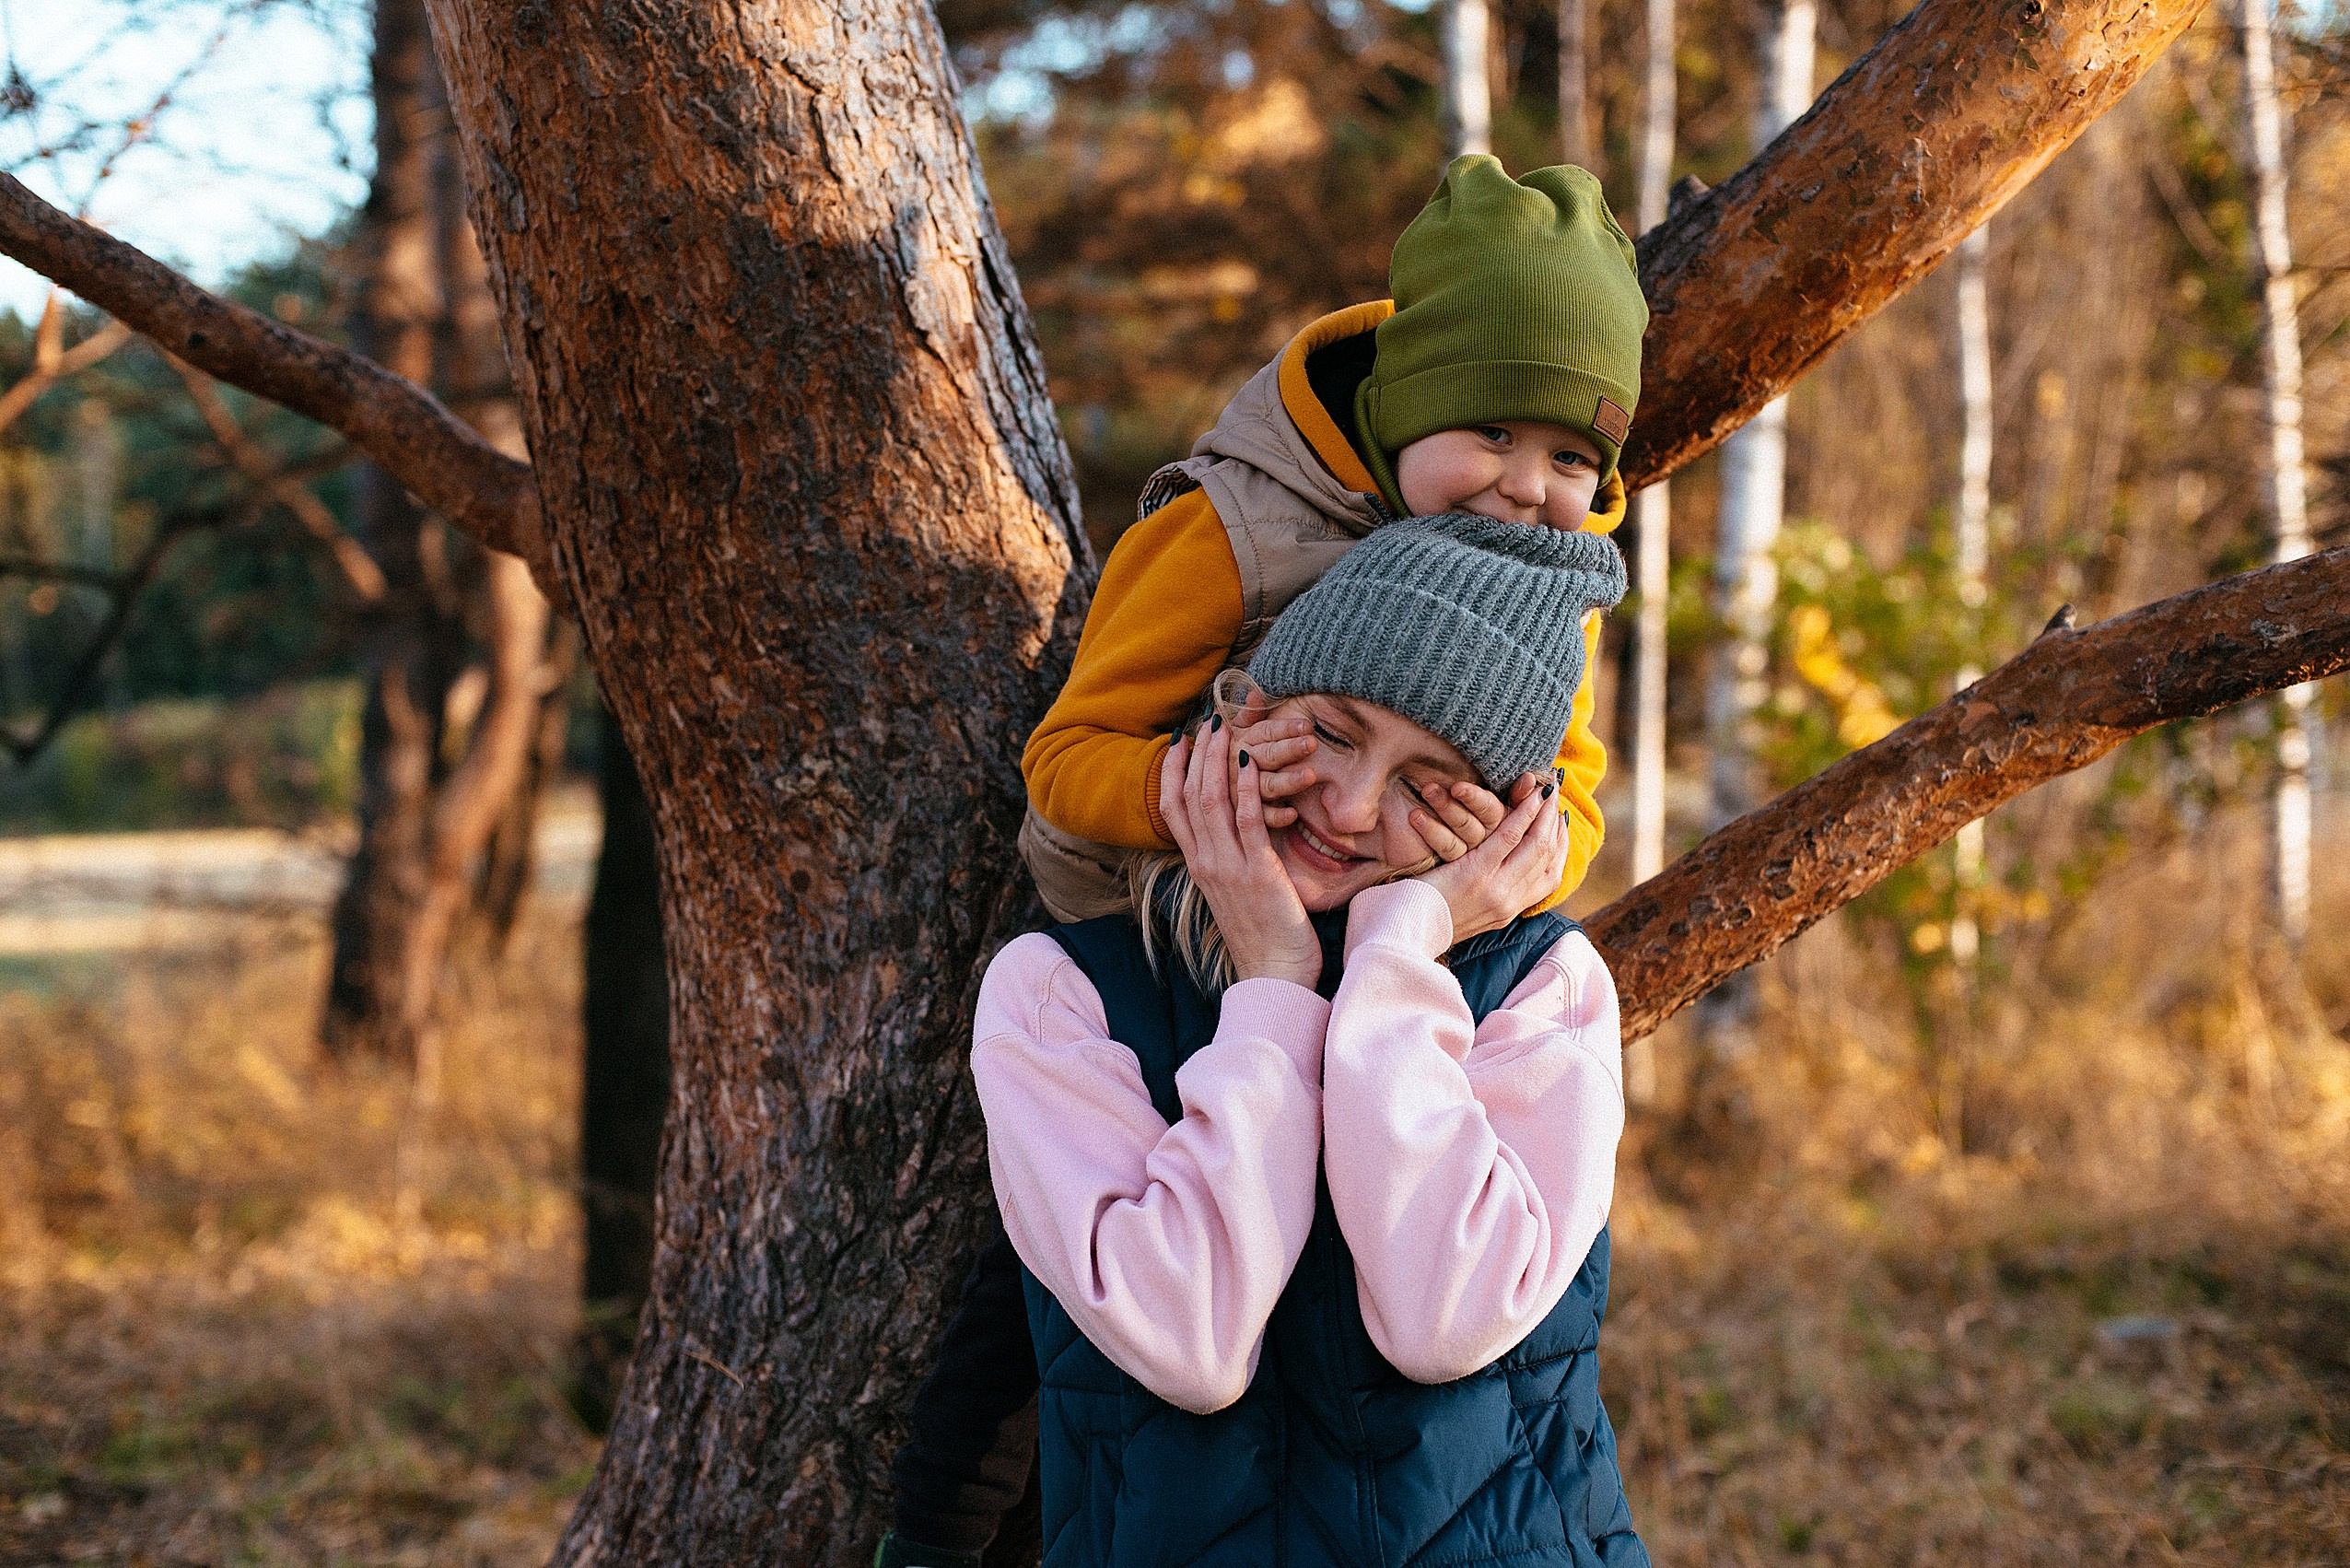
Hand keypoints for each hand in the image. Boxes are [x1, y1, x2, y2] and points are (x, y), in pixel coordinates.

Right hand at [1159, 718, 1322, 987]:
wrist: (1273, 976)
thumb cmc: (1262, 936)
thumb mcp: (1236, 892)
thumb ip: (1230, 861)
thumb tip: (1235, 835)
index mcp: (1199, 866)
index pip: (1173, 810)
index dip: (1171, 772)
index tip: (1178, 742)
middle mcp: (1207, 863)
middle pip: (1189, 797)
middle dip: (1196, 755)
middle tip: (1205, 721)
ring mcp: (1229, 867)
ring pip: (1212, 802)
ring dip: (1217, 760)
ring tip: (1224, 728)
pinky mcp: (1257, 872)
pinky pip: (1247, 822)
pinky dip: (1245, 789)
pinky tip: (1249, 762)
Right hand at [1228, 693, 1317, 829]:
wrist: (1221, 796)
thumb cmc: (1238, 759)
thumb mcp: (1240, 734)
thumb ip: (1250, 715)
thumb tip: (1256, 692)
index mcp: (1239, 742)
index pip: (1263, 732)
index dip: (1285, 729)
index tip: (1307, 726)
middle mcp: (1238, 766)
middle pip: (1266, 756)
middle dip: (1289, 750)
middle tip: (1312, 744)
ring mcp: (1241, 792)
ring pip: (1265, 786)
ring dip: (1287, 781)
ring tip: (1310, 775)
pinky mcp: (1247, 817)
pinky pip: (1261, 818)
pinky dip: (1276, 817)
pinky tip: (1294, 813)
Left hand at [1415, 775, 1568, 944]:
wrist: (1404, 929)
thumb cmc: (1426, 912)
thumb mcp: (1466, 906)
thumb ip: (1487, 889)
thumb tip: (1499, 868)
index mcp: (1509, 910)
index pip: (1551, 877)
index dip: (1560, 845)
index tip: (1561, 820)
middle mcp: (1509, 902)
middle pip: (1548, 858)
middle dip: (1555, 822)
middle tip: (1556, 794)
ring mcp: (1496, 890)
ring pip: (1536, 846)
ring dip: (1545, 814)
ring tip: (1547, 788)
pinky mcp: (1477, 874)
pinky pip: (1509, 838)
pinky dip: (1524, 814)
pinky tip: (1530, 795)